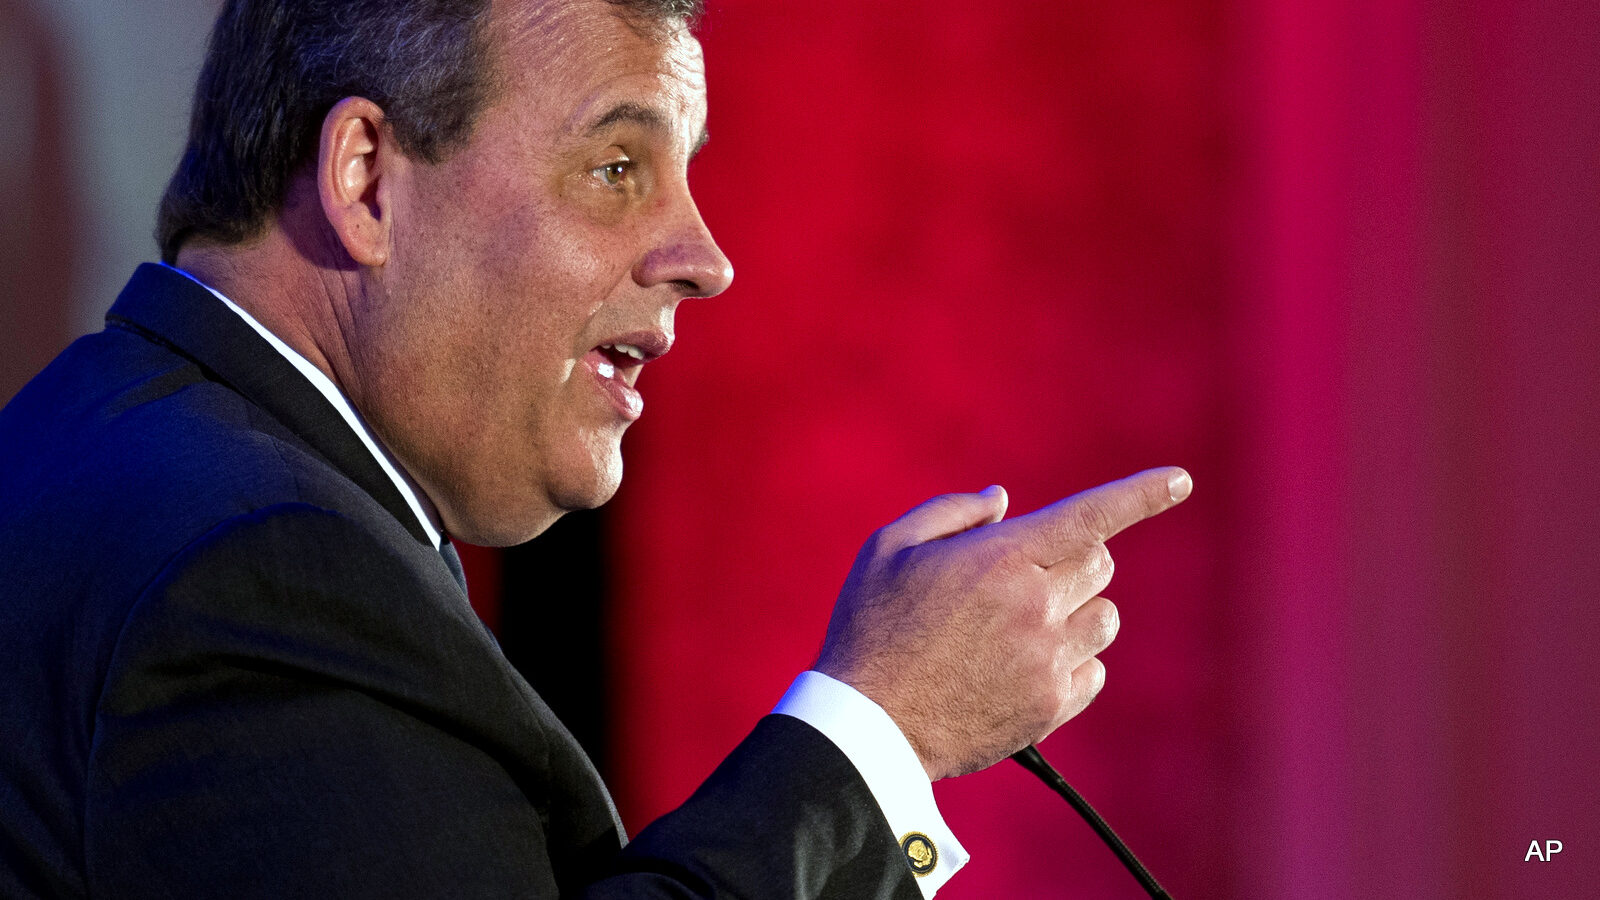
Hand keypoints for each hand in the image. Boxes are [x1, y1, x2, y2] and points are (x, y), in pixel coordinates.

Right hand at [814, 467, 1191, 780]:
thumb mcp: (889, 548)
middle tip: (1025, 576)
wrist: (869, 725)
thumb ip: (952, 513)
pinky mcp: (1050, 707)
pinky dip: (1072, 663)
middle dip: (1073, 558)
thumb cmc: (871, 627)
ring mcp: (1047, 660)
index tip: (1181, 481)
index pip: (1090, 515)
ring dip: (1076, 611)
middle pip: (1099, 563)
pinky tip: (1024, 668)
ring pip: (1104, 619)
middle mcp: (1036, 606)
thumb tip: (1003, 501)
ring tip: (1022, 627)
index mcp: (1001, 558)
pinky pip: (1094, 672)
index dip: (1142, 494)